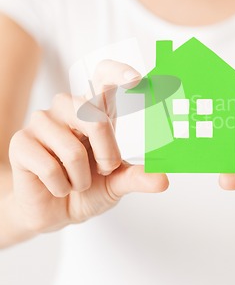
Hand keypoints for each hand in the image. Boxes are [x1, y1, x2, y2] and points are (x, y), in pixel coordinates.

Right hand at [9, 60, 168, 233]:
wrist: (56, 211)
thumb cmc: (88, 187)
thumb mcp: (117, 183)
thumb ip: (137, 177)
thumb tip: (163, 180)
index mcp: (94, 109)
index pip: (103, 77)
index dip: (118, 73)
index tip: (137, 78)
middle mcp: (68, 108)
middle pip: (95, 118)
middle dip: (107, 153)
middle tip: (104, 169)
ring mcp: (42, 121)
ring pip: (72, 149)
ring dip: (81, 178)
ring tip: (75, 181)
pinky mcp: (21, 141)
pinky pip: (49, 166)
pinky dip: (61, 186)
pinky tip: (57, 186)